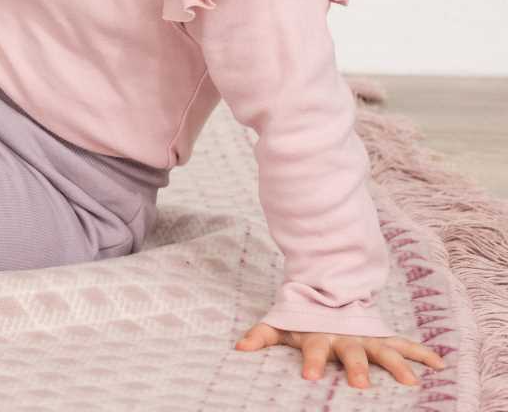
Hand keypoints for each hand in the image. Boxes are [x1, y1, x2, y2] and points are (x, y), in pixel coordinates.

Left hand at [235, 322, 445, 388]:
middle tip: (360, 384)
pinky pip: (406, 345)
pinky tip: (440, 364)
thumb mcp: (281, 324)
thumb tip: (239, 347)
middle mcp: (347, 338)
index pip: (314, 351)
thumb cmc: (303, 318)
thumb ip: (261, 335)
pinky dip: (423, 353)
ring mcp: (368, 338)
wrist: (329, 294)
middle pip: (353, 354)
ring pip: (384, 351)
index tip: (309, 377)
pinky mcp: (385, 338)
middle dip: (357, 368)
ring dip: (397, 365)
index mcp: (320, 337)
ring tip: (410, 382)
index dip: (311, 362)